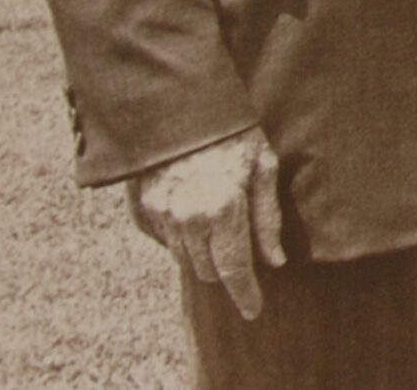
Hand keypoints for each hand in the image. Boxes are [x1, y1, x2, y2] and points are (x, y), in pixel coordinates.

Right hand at [126, 126, 284, 320]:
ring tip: (219, 223)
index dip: (245, 294)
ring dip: (203, 253)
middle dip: (226, 268)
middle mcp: (187, 218)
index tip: (253, 311)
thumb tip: (274, 261)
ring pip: (184, 259)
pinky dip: (181, 237)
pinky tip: (195, 212)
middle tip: (241, 250)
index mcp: (222, 208)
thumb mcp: (263, 167)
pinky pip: (164, 241)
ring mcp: (160, 215)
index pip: (233, 269)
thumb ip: (267, 218)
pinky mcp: (142, 209)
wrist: (179, 106)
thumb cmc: (233, 132)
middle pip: (206, 269)